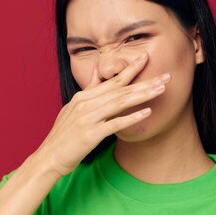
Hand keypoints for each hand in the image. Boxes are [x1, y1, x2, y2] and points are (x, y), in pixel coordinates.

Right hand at [33, 52, 170, 178]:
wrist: (49, 157)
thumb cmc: (63, 136)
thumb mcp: (72, 108)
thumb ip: (87, 89)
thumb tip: (95, 70)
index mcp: (83, 97)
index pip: (112, 80)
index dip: (131, 68)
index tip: (147, 57)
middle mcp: (85, 103)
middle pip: (120, 89)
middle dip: (145, 81)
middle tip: (166, 76)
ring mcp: (87, 118)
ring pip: (119, 102)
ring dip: (142, 95)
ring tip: (161, 90)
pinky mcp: (90, 134)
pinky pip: (114, 124)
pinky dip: (131, 118)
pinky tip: (146, 113)